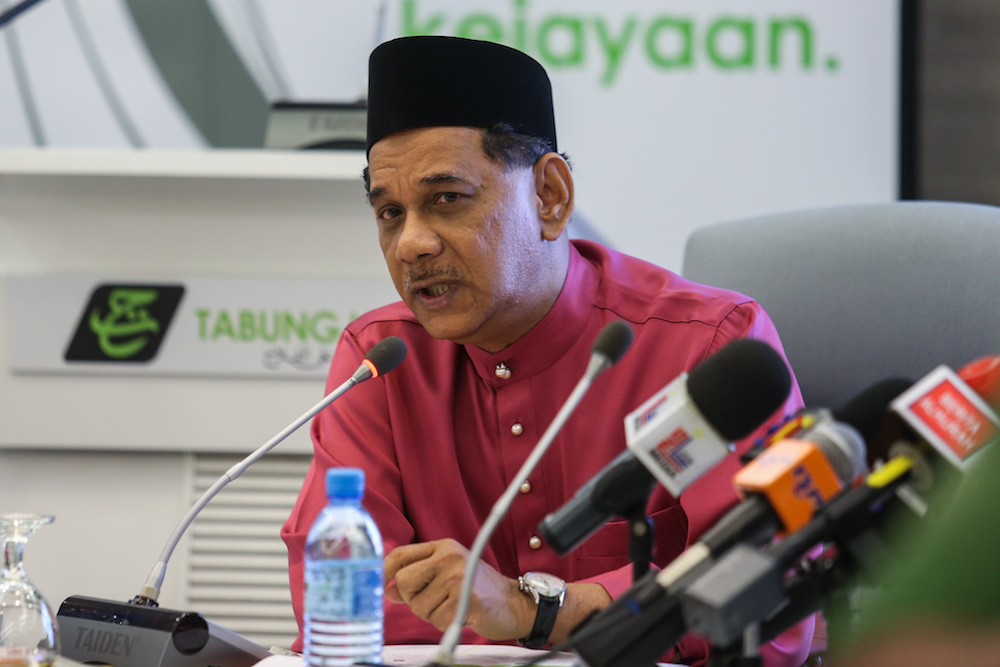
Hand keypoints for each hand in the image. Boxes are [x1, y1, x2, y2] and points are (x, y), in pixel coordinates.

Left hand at [383, 538, 533, 639]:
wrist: (513, 603)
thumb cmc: (478, 589)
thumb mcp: (446, 575)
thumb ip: (417, 580)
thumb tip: (388, 590)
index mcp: (442, 548)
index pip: (401, 554)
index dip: (385, 570)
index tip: (383, 585)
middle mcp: (449, 557)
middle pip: (404, 581)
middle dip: (412, 599)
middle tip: (432, 601)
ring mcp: (457, 576)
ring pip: (419, 605)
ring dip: (432, 614)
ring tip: (452, 606)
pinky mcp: (465, 599)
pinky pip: (437, 619)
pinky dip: (445, 623)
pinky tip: (461, 614)